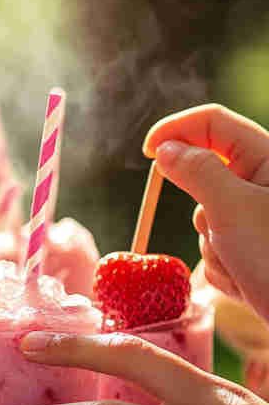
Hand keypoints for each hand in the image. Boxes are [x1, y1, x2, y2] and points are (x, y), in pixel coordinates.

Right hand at [144, 103, 268, 324]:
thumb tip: (166, 149)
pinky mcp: (253, 250)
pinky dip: (223, 268)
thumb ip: (196, 172)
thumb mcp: (232, 209)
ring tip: (244, 266)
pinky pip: (216, 249)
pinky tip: (247, 282)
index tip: (147, 153)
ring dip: (214, 247)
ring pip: (206, 219)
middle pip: (204, 175)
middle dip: (201, 209)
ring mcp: (257, 219)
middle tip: (222, 233)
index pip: (213, 123)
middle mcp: (264, 184)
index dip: (176, 130)